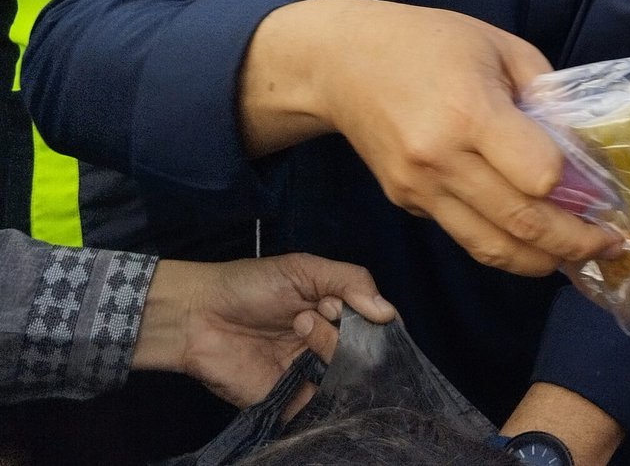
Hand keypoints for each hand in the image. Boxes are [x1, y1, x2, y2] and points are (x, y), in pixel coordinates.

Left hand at [132, 253, 396, 407]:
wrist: (197, 315)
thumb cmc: (250, 285)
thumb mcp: (305, 269)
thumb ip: (352, 281)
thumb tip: (388, 313)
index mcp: (337, 313)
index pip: (377, 324)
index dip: (373, 316)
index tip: (349, 304)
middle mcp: (329, 345)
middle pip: (365, 349)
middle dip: (342, 327)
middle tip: (311, 312)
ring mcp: (310, 374)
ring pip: (346, 374)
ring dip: (327, 345)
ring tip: (298, 326)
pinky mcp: (289, 401)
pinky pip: (319, 405)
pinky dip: (321, 388)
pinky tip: (303, 361)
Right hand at [268, 0, 619, 276]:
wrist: (341, 62)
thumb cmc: (427, 41)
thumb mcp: (498, 45)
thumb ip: (545, 92)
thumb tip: (580, 143)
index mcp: (471, 113)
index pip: (538, 175)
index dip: (577, 187)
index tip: (604, 189)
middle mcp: (443, 160)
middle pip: (522, 224)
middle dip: (575, 244)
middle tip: (610, 247)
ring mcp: (420, 189)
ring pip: (492, 248)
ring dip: (542, 262)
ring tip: (579, 258)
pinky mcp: (407, 203)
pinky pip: (465, 236)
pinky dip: (504, 247)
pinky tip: (534, 241)